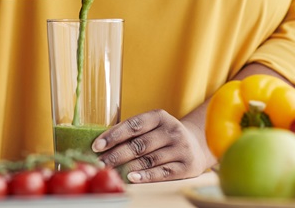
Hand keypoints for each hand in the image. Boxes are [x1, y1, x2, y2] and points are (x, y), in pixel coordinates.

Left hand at [92, 109, 214, 182]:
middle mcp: (171, 130)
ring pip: (149, 159)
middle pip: (139, 144)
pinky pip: (163, 172)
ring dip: (127, 167)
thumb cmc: (164, 135)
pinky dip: (146, 176)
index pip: (133, 125)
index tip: (97, 145)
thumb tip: (102, 143)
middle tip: (99, 163)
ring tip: (110, 172)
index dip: (114, 135)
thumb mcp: (153, 126)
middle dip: (116, 154)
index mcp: (159, 116)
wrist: (197, 144)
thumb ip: (132, 132)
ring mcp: (180, 148)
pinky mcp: (187, 166)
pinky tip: (131, 178)